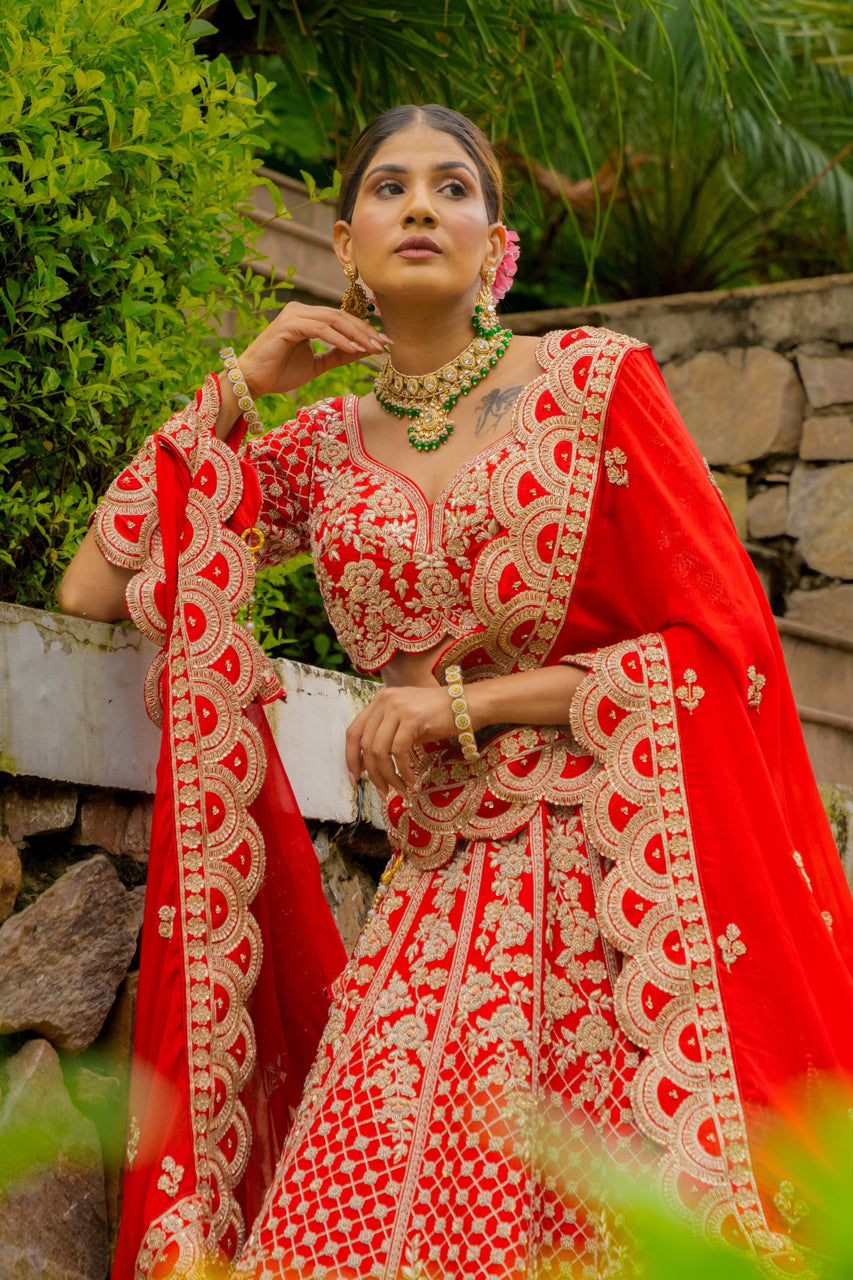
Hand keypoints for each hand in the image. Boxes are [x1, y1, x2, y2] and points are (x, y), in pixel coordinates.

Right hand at [238, 301, 387, 398]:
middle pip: (342, 316)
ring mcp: (294, 315)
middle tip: (385, 345)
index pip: (343, 319)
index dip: (365, 330)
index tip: (385, 344)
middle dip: (366, 331)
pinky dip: (339, 339)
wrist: (252, 382)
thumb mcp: (317, 365)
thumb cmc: (280, 373)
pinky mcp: (288, 324)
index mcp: (308, 317)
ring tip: (373, 348)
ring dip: (356, 334)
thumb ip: (339, 355)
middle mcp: (301, 311)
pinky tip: (353, 349)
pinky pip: (321, 329)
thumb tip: (366, 351)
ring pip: (334, 319)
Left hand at [345, 684, 456, 800]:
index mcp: (379, 701)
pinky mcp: (412, 718)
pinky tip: (412, 781)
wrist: (467, 705)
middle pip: (365, 744)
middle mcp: (384, 701)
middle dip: (372, 773)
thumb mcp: (406, 723)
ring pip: (380, 751)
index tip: (355, 778)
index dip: (350, 757)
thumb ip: (386, 737)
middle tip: (381, 791)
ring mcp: (397, 708)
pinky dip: (403, 771)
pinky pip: (399, 752)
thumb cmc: (438, 716)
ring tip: (399, 790)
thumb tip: (368, 767)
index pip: (353, 731)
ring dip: (388, 776)